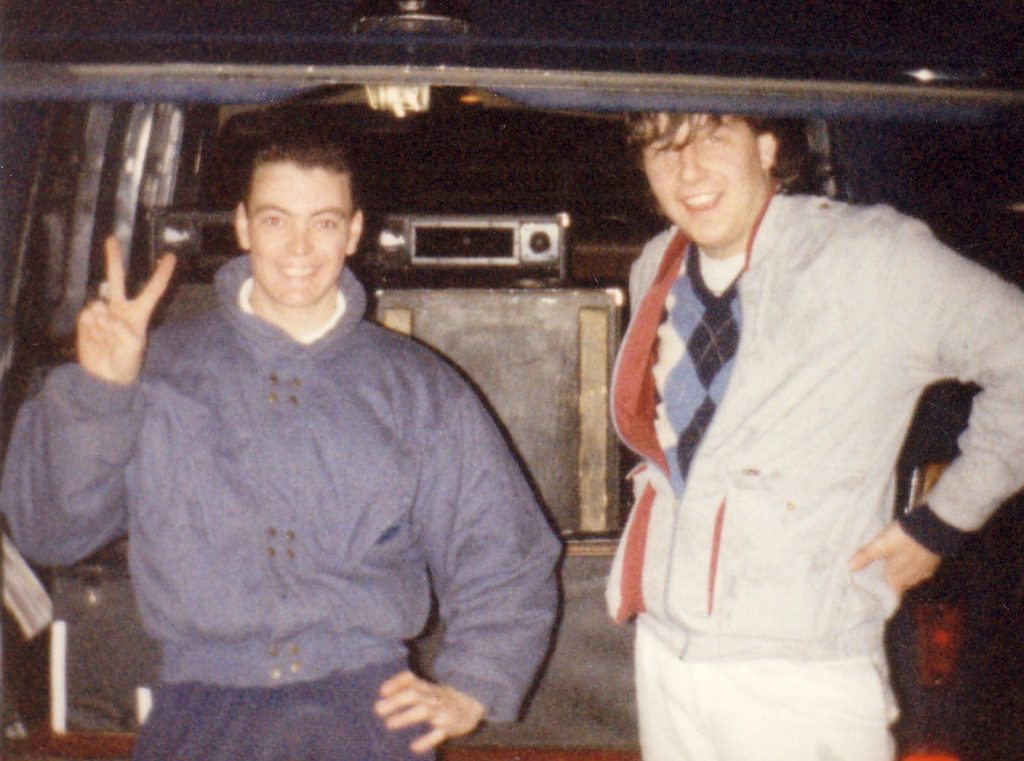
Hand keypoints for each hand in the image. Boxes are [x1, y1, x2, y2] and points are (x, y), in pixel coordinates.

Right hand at [76, 236, 175, 384]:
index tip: (171, 257)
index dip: (162, 273)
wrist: (104, 377)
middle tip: (112, 239)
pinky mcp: (86, 321)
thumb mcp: (132, 347)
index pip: (153, 289)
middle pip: (118, 279)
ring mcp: (102, 313)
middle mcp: (120, 309)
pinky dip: (90, 328)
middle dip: (113, 259)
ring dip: (101, 324)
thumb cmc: (126, 363)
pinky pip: (86, 317)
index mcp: (139, 313)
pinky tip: (95, 339)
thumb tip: (101, 313)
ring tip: (106, 340)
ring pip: (98, 305)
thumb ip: (120, 328)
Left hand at [374, 670, 485, 753]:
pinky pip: (439, 733)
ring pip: (424, 711)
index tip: (381, 692)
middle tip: (377, 709)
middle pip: (414, 694)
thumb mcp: (426, 688)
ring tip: (388, 724)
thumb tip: (382, 691)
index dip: (396, 683)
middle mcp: (434, 695)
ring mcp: (442, 710)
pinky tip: (413, 747)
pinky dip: (427, 740)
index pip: (411, 679)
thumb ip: (405, 685)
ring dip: (406, 716)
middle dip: (396, 701)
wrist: (473, 707)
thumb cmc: (440, 698)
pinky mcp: (450, 727)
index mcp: (427, 685)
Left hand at [850, 520, 940, 595]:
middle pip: (900, 585)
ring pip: (911, 577)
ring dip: (902, 573)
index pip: (890, 591)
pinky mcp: (933, 561)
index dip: (883, 590)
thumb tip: (850, 567)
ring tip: (892, 565)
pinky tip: (909, 558)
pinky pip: (921, 569)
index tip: (875, 589)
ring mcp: (925, 570)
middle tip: (879, 574)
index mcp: (898, 577)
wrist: (936, 526)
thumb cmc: (906, 537)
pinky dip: (913, 566)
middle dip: (891, 581)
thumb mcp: (882, 544)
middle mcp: (913, 578)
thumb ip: (867, 555)